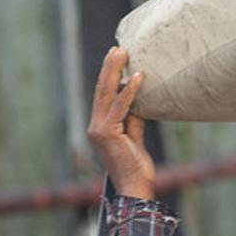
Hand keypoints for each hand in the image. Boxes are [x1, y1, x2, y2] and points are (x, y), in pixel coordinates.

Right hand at [87, 46, 154, 198]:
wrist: (134, 187)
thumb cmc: (136, 166)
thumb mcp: (135, 138)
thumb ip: (134, 119)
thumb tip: (139, 101)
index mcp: (100, 127)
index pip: (103, 96)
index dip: (109, 76)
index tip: (116, 57)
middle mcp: (95, 126)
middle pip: (102, 90)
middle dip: (109, 67)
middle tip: (117, 48)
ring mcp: (99, 130)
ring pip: (107, 94)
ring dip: (116, 72)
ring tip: (123, 53)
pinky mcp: (108, 134)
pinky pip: (122, 107)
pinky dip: (130, 91)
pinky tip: (139, 77)